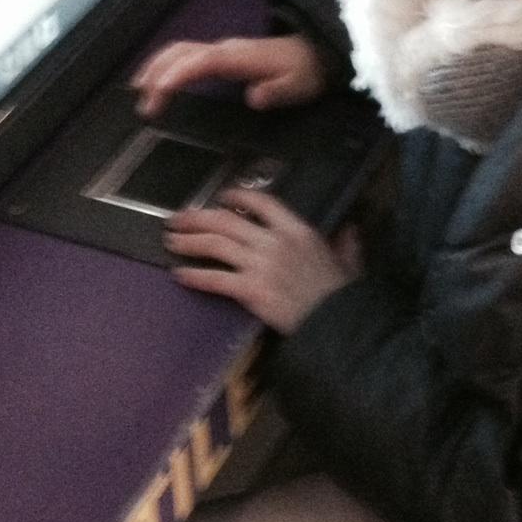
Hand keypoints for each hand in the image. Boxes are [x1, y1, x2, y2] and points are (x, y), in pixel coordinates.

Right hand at [131, 35, 326, 118]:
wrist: (317, 52)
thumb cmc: (304, 71)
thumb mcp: (297, 85)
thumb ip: (276, 91)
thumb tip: (254, 98)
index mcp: (237, 57)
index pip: (200, 62)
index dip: (177, 75)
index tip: (158, 93)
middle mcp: (224, 49)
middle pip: (180, 52)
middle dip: (155, 72)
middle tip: (140, 101)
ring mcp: (221, 50)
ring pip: (179, 50)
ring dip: (156, 67)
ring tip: (138, 90)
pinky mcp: (221, 55)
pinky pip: (187, 55)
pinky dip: (166, 65)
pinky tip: (158, 80)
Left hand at [165, 187, 358, 331]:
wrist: (338, 323)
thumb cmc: (342, 295)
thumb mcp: (347, 263)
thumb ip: (346, 245)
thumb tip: (350, 232)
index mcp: (297, 230)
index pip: (262, 203)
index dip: (237, 197)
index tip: (220, 197)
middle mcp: (274, 241)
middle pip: (227, 221)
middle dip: (197, 218)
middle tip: (177, 219)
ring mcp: (261, 265)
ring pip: (216, 245)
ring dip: (189, 242)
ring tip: (171, 241)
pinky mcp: (251, 291)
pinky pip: (216, 280)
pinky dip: (195, 276)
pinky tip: (180, 274)